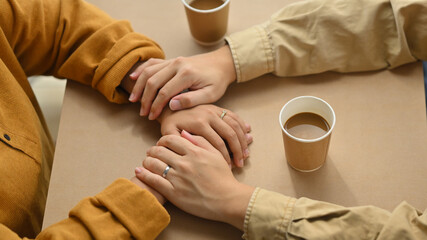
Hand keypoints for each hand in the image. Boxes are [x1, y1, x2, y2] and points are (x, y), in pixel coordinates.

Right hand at [128, 45, 235, 119]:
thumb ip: (192, 100)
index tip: (152, 117)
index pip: (164, 92)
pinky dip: (141, 70)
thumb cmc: (217, 81)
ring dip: (139, 86)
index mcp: (187, 74)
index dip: (156, 106)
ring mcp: (173, 60)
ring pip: (149, 71)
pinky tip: (132, 78)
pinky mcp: (171, 60)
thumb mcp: (211, 94)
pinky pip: (152, 63)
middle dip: (145, 99)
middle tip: (143, 113)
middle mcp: (177, 64)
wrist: (222, 63)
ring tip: (133, 100)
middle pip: (153, 81)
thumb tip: (171, 105)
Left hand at [135, 131, 254, 229]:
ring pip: (153, 164)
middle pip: (159, 150)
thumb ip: (200, 141)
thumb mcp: (216, 154)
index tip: (162, 143)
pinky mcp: (173, 193)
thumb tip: (184, 133)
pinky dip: (144, 174)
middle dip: (152, 149)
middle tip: (151, 152)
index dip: (163, 140)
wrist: (228, 199)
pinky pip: (153, 180)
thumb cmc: (223, 177)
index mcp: (194, 152)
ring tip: (146, 161)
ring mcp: (178, 178)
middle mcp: (184, 163)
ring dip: (147, 161)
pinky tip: (139, 171)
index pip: (171, 139)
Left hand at [158, 104, 251, 167]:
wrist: (171, 106)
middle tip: (241, 164)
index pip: (217, 143)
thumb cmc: (170, 124)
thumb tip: (191, 157)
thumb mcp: (169, 133)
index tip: (228, 168)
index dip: (224, 157)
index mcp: (199, 123)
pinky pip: (234, 117)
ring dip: (243, 141)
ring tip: (246, 155)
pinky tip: (248, 136)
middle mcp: (208, 114)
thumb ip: (178, 143)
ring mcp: (214, 110)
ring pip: (235, 126)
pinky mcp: (218, 108)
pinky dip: (243, 127)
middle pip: (230, 134)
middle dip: (238, 151)